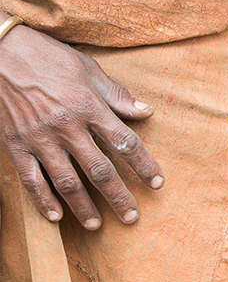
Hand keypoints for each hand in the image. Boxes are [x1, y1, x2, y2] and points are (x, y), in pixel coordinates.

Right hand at [0, 25, 162, 229]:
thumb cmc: (46, 57)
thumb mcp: (88, 69)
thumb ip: (116, 95)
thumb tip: (146, 112)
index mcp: (88, 107)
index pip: (124, 142)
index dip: (143, 164)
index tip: (157, 183)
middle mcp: (66, 127)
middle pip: (99, 170)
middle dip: (118, 196)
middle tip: (131, 217)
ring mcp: (39, 138)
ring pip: (66, 181)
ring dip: (83, 206)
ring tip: (96, 224)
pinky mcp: (15, 144)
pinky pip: (31, 178)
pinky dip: (42, 200)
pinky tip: (55, 216)